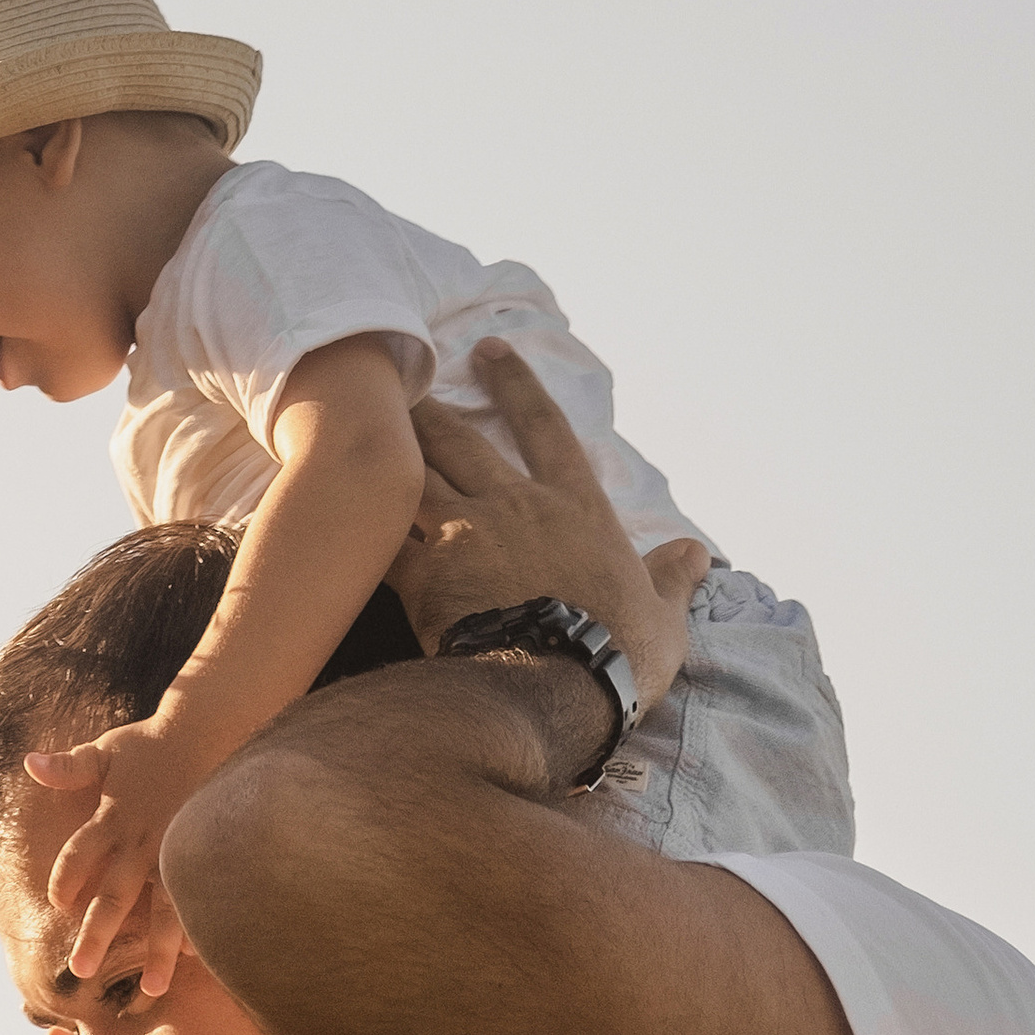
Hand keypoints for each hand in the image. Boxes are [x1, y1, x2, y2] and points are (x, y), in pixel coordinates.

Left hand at [23, 714, 203, 986]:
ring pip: (163, 911)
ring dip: (156, 950)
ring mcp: (175, 855)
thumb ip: (69, 767)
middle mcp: (142, 842)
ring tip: (150, 990)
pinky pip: (199, 902)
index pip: (80, 853)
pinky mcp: (201, 860)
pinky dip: (197, 931)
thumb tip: (29, 762)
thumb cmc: (148, 746)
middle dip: (97, 933)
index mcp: (113, 818)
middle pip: (115, 894)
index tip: (57, 904)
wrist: (206, 731)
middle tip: (80, 972)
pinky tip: (197, 963)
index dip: (67, 877)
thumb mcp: (105, 751)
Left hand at [392, 342, 705, 714]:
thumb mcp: (664, 616)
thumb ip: (673, 578)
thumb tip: (698, 553)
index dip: (517, 385)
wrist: (560, 682)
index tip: (490, 351)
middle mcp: (515, 505)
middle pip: (462, 440)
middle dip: (431, 407)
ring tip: (359, 425)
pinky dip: (360, 525)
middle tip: (403, 377)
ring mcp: (466, 531)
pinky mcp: (426, 569)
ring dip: (389, 451)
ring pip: (416, 474)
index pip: (545, 428)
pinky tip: (335, 511)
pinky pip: (384, 538)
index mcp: (574, 507)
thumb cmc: (620, 652)